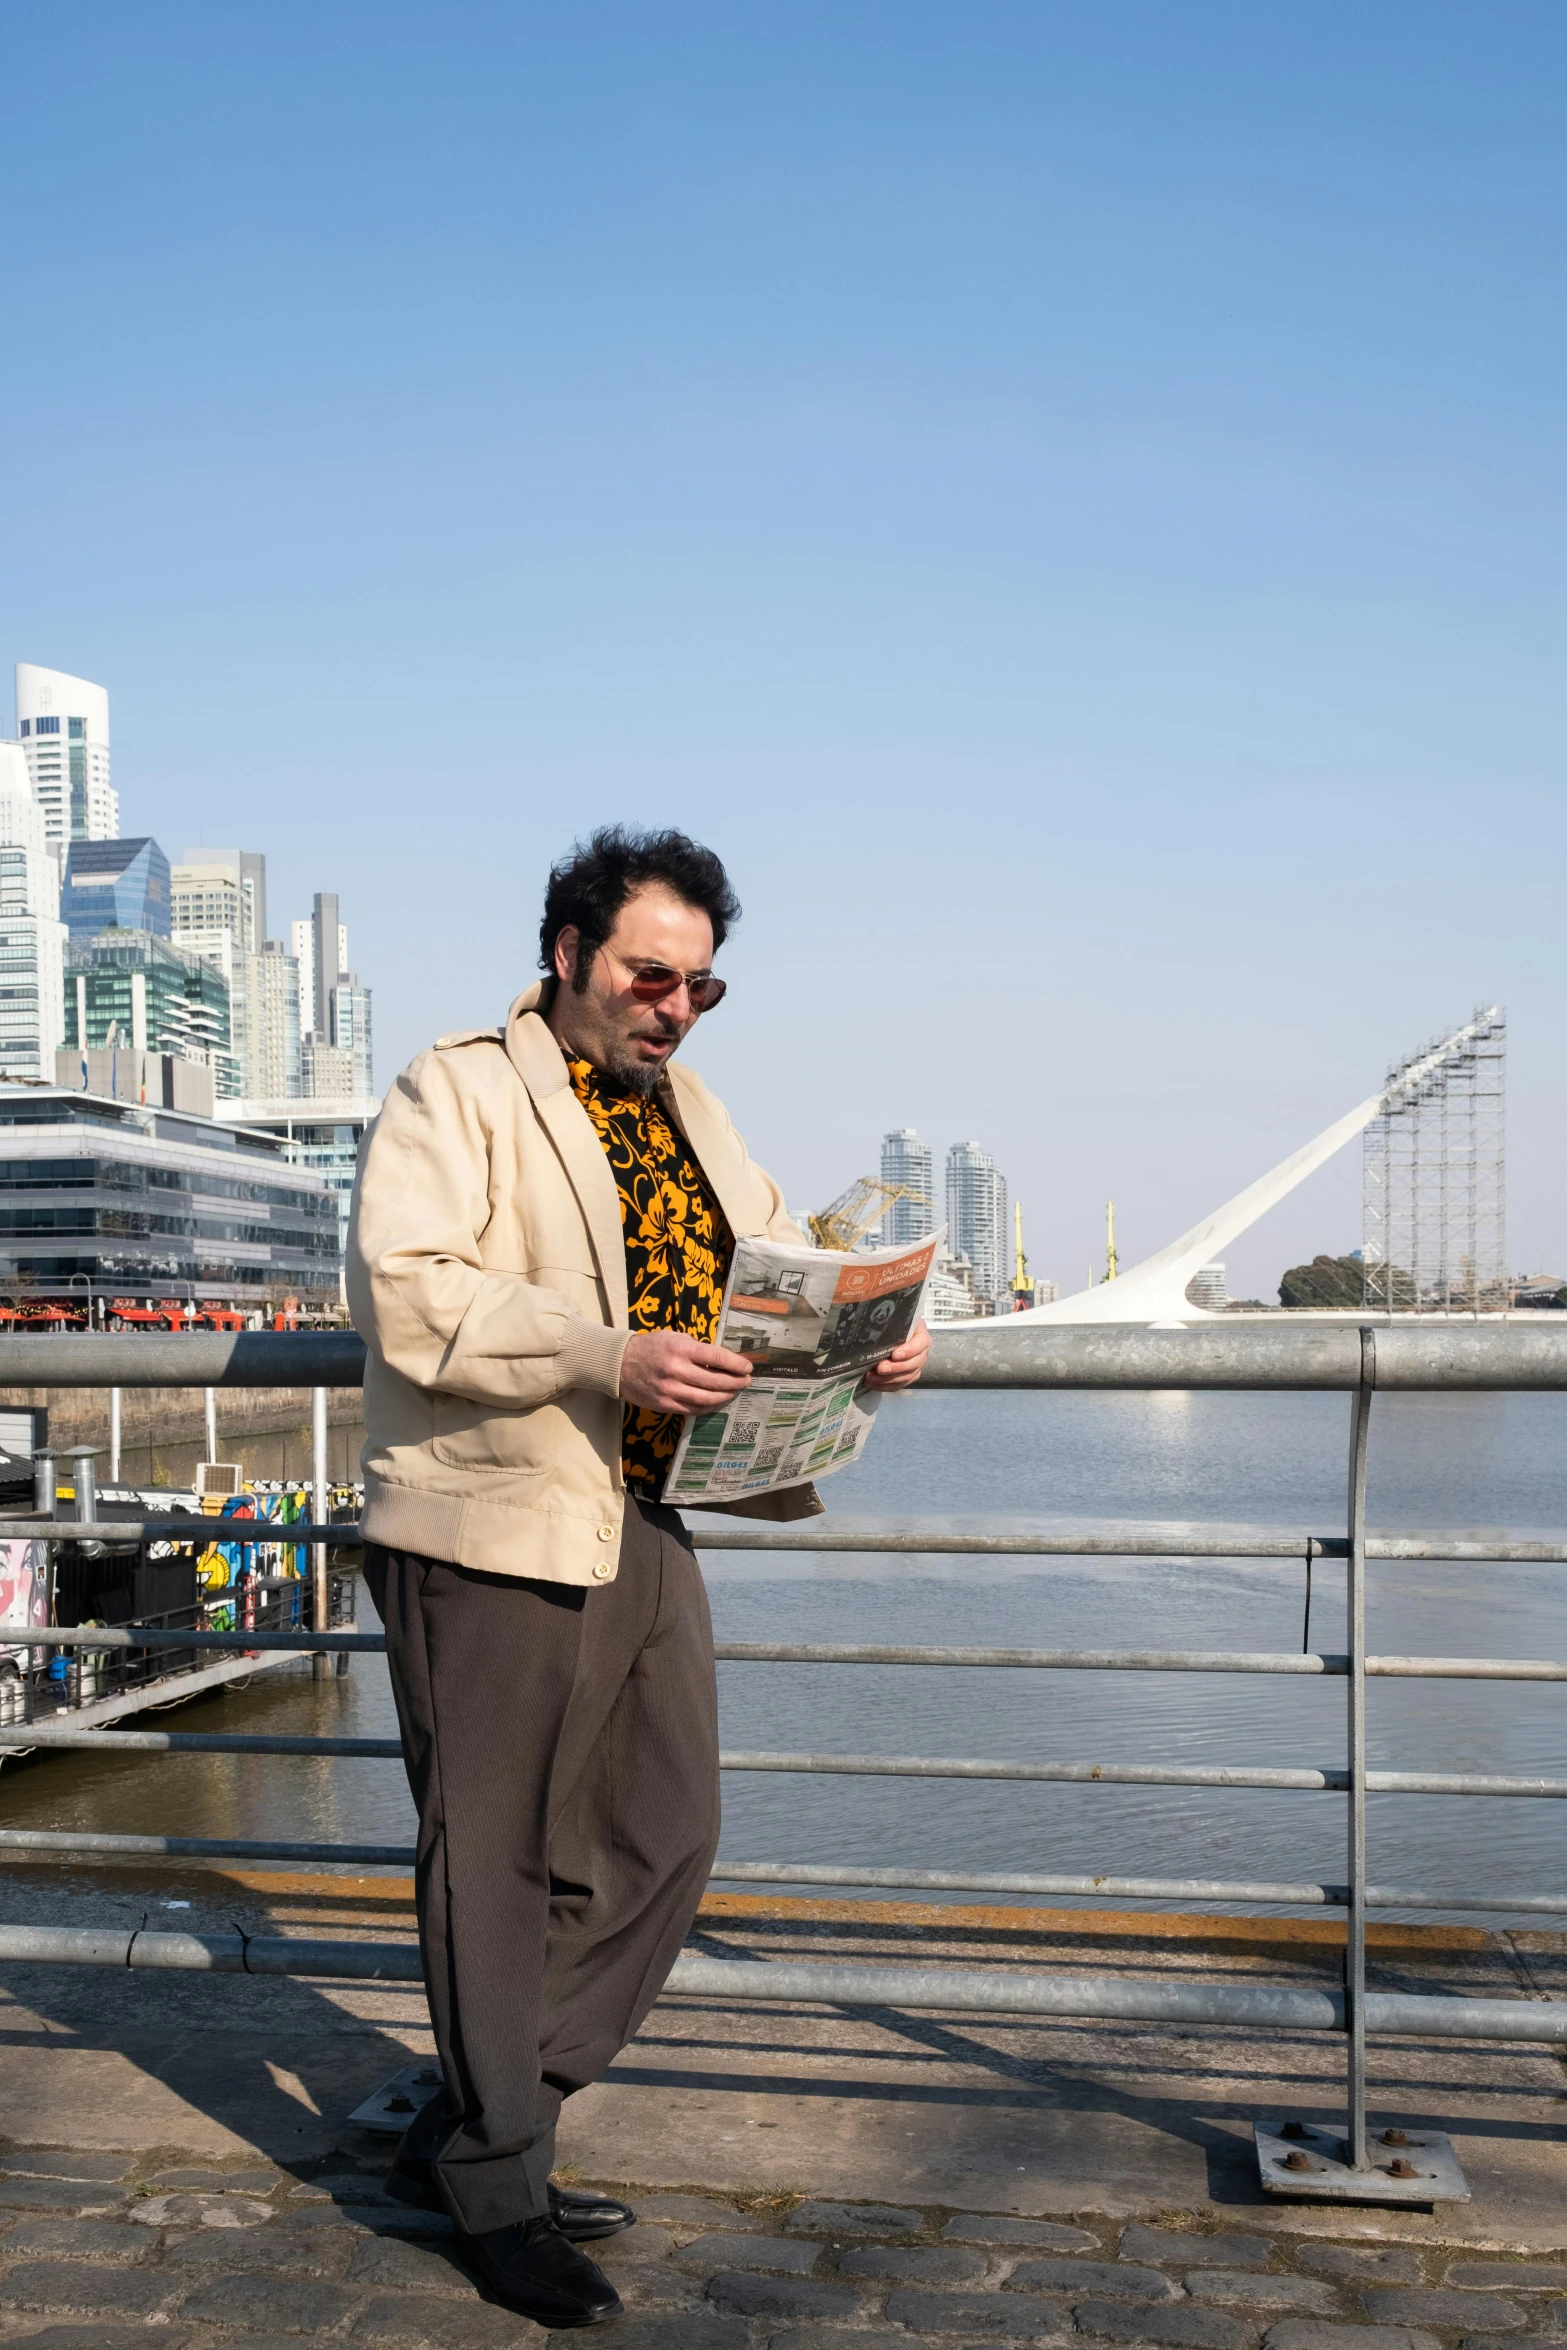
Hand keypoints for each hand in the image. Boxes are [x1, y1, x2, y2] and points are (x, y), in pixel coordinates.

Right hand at [620, 1328, 753, 1412]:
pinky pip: (694, 1409)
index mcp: (680, 1349)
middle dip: (736, 1382)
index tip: (748, 1367)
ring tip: (735, 1392)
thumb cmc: (651, 1347)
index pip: (717, 1357)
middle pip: (715, 1381)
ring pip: (707, 1399)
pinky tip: (718, 1401)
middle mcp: (676, 1370)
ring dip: (726, 1396)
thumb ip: (697, 1349)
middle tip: (746, 1381)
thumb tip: (723, 1361)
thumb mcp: (674, 1337)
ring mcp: (670, 1390)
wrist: (620, 1364)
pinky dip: (710, 1406)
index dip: (736, 1364)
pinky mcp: (665, 1405)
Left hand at [863, 1317, 930, 1392]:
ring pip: (907, 1376)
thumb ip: (889, 1324)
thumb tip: (874, 1325)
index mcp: (920, 1334)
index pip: (921, 1343)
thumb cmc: (890, 1324)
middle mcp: (922, 1351)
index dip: (909, 1350)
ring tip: (870, 1377)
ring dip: (888, 1379)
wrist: (888, 1335)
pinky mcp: (908, 1376)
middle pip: (914, 1363)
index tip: (894, 1355)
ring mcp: (916, 1365)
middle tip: (879, 1368)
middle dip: (896, 1368)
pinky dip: (885, 1386)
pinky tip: (872, 1383)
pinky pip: (900, 1385)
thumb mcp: (892, 1321)